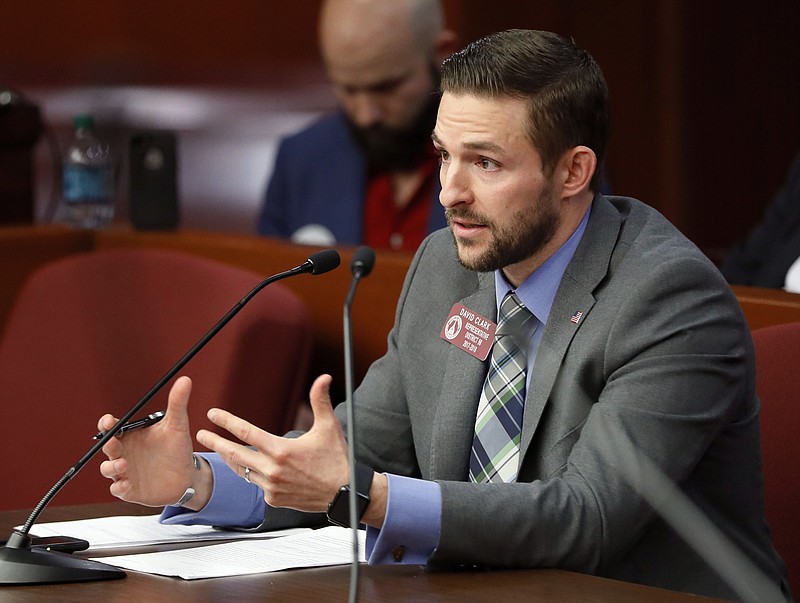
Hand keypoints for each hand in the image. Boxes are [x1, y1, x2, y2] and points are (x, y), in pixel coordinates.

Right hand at [98, 376, 210, 507]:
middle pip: (107, 447)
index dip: (106, 423)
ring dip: (111, 467)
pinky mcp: (130, 490)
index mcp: (131, 436)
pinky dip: (119, 487)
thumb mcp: (178, 425)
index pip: (111, 427)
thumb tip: (185, 380)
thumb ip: (177, 403)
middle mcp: (124, 453)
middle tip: (112, 442)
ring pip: (108, 469)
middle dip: (107, 444)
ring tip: (123, 464)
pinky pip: (118, 489)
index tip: (108, 420)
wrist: (187, 476)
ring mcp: (125, 472)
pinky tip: (126, 484)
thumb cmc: (176, 449)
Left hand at [197, 374, 348, 512]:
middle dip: (215, 443)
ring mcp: (271, 487)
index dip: (227, 422)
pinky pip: (256, 484)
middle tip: (201, 435)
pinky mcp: (273, 499)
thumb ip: (321, 401)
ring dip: (230, 459)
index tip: (213, 414)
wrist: (343, 493)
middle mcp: (273, 470)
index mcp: (282, 450)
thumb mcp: (329, 427)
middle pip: (235, 454)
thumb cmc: (337, 459)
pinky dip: (252, 474)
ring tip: (220, 450)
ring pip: (243, 470)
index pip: (246, 432)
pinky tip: (252, 468)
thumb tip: (324, 378)